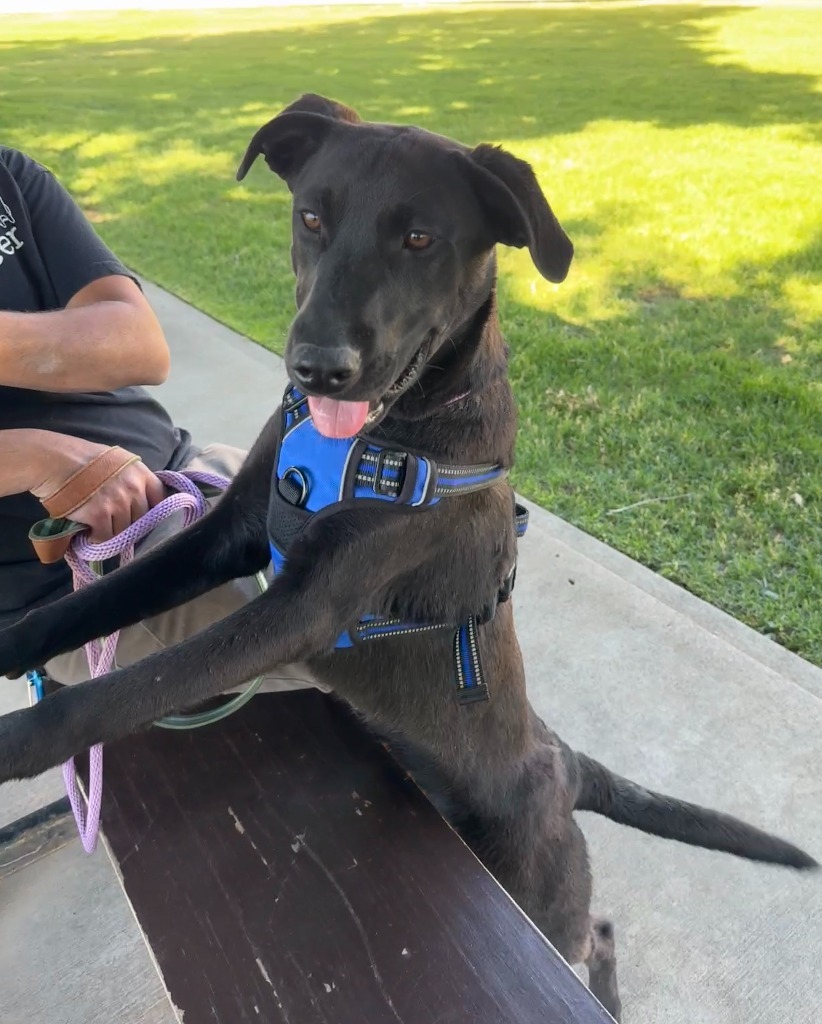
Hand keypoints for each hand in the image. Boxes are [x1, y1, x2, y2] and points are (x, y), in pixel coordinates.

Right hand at [31, 437, 166, 541]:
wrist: (53, 460)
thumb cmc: (83, 459)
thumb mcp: (117, 461)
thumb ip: (133, 479)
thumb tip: (143, 503)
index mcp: (140, 472)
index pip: (160, 498)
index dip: (153, 510)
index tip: (144, 517)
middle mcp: (133, 487)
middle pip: (142, 518)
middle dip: (129, 523)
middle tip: (114, 522)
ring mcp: (118, 502)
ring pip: (124, 530)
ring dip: (112, 531)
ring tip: (99, 524)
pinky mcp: (100, 515)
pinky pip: (106, 536)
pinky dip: (97, 538)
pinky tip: (89, 529)